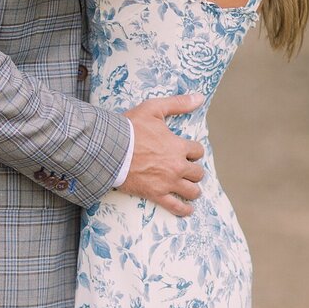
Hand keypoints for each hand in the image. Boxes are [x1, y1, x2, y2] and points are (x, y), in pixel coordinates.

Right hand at [121, 95, 205, 216]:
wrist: (109, 149)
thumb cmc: (130, 128)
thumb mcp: (154, 109)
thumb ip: (178, 103)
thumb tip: (199, 97)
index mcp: (179, 146)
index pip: (198, 151)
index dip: (193, 151)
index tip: (187, 152)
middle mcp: (177, 166)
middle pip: (198, 173)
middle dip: (194, 171)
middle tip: (187, 170)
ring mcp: (168, 182)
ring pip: (192, 191)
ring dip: (192, 189)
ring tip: (190, 189)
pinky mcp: (156, 194)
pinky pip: (176, 206)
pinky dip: (184, 209)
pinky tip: (187, 210)